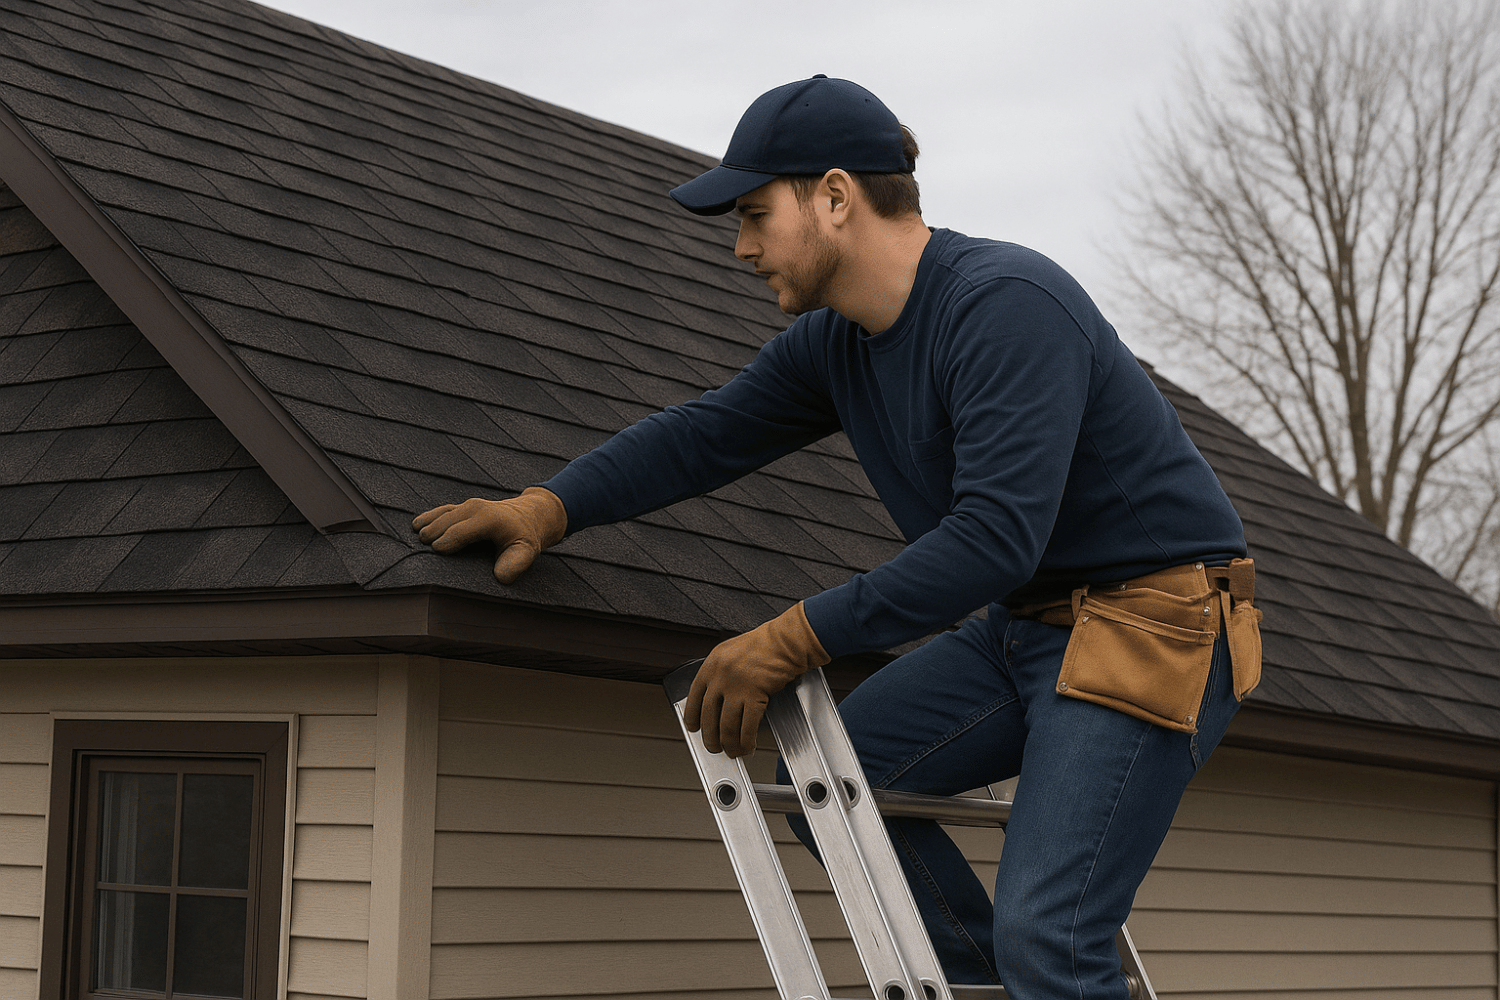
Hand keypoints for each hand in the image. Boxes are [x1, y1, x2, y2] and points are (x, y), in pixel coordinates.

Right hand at [412, 487, 566, 583]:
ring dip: (426, 526)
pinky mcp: (460, 507)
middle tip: (421, 552)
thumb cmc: (523, 538)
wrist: (525, 517)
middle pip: (444, 522)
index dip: (445, 543)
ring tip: (415, 541)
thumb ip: (515, 565)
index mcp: (488, 519)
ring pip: (440, 515)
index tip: (436, 553)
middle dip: (432, 535)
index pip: (459, 531)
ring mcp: (466, 506)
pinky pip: (439, 511)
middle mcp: (475, 508)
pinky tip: (415, 527)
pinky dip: (427, 518)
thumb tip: (500, 577)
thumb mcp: (526, 552)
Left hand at [684, 602, 829, 757]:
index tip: (693, 727)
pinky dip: (746, 741)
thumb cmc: (765, 644)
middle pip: (708, 716)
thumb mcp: (732, 652)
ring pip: (726, 726)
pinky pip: (747, 726)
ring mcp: (736, 687)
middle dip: (710, 738)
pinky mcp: (754, 696)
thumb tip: (717, 693)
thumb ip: (721, 671)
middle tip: (713, 747)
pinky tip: (748, 746)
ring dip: (729, 744)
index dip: (692, 716)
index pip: (694, 697)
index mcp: (711, 665)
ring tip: (732, 752)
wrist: (785, 641)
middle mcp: (720, 677)